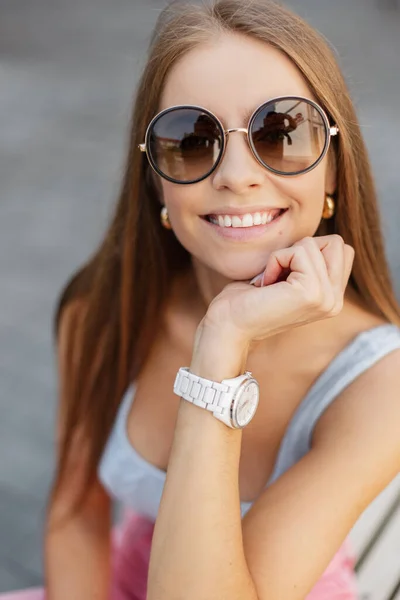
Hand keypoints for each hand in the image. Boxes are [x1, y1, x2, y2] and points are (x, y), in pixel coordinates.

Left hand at [204, 235, 354, 344]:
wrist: (229, 324)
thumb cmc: (248, 299)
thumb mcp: (288, 275)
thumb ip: (311, 262)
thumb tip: (320, 239)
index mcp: (332, 298)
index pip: (342, 250)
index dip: (308, 251)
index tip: (284, 274)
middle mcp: (334, 301)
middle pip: (336, 243)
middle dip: (301, 249)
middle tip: (279, 274)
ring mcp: (326, 299)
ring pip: (314, 244)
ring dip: (284, 256)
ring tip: (271, 282)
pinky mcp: (312, 292)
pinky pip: (299, 251)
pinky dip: (276, 260)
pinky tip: (267, 284)